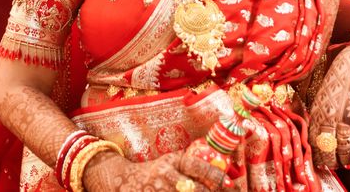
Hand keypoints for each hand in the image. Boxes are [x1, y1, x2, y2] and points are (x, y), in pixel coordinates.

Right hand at [83, 149, 228, 190]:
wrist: (120, 181)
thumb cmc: (154, 171)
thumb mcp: (170, 161)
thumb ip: (191, 163)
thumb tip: (222, 167)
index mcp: (171, 162)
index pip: (195, 166)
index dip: (214, 176)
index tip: (229, 184)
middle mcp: (164, 177)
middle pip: (193, 190)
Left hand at [308, 44, 349, 171]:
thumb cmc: (330, 73)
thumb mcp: (314, 88)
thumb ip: (307, 103)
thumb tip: (296, 113)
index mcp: (316, 109)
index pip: (312, 138)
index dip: (314, 152)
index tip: (314, 161)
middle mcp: (329, 117)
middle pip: (327, 146)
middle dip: (327, 160)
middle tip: (327, 167)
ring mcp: (345, 118)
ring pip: (342, 147)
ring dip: (341, 160)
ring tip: (340, 166)